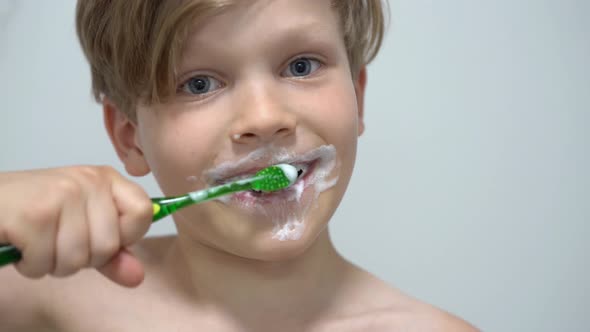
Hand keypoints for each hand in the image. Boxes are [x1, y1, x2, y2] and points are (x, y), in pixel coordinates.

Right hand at [0, 166, 151, 286]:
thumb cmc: (35, 211)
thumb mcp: (81, 226)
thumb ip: (113, 252)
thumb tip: (137, 276)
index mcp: (106, 179)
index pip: (143, 212)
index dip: (125, 236)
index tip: (101, 235)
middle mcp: (88, 181)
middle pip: (108, 245)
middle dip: (81, 258)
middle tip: (58, 241)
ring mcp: (61, 195)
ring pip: (78, 259)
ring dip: (53, 264)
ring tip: (39, 242)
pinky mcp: (33, 215)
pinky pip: (45, 263)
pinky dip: (31, 265)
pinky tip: (23, 245)